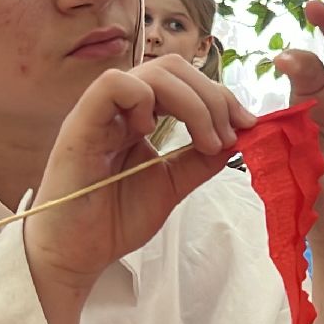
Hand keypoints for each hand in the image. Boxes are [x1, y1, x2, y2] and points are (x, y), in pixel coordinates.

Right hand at [26, 55, 254, 294]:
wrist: (77, 254)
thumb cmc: (115, 220)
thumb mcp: (172, 185)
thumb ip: (200, 160)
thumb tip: (237, 137)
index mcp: (140, 116)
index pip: (185, 82)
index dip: (221, 97)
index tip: (247, 126)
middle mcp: (121, 108)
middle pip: (173, 69)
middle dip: (213, 96)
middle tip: (228, 135)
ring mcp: (100, 112)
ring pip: (151, 72)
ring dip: (192, 102)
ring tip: (205, 141)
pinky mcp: (80, 125)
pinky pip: (113, 86)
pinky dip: (143, 99)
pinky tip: (150, 131)